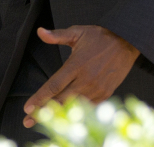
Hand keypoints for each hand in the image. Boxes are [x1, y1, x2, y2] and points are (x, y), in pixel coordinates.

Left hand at [23, 25, 138, 126]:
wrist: (127, 42)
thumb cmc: (100, 37)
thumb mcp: (78, 32)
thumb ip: (57, 35)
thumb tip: (40, 31)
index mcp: (76, 64)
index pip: (54, 85)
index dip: (39, 98)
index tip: (27, 108)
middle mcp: (86, 79)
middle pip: (61, 101)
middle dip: (43, 113)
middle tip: (28, 121)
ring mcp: (96, 89)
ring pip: (74, 107)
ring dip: (58, 115)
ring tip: (43, 122)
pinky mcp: (105, 94)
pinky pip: (88, 108)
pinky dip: (76, 114)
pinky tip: (66, 118)